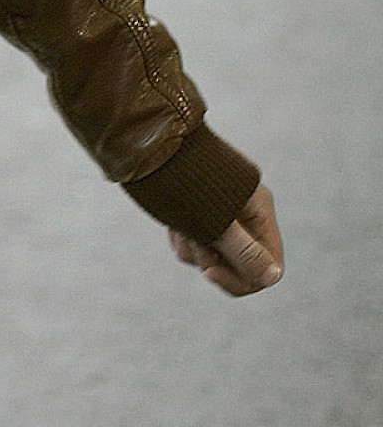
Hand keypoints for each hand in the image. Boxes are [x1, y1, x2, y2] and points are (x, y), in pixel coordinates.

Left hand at [168, 181, 282, 296]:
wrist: (152, 148)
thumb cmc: (187, 178)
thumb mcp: (218, 219)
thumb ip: (245, 251)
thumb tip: (273, 277)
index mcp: (259, 212)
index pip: (268, 264)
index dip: (243, 278)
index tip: (211, 273)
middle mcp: (243, 217)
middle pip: (239, 266)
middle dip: (211, 260)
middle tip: (192, 240)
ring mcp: (220, 219)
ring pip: (212, 258)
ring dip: (193, 248)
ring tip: (180, 225)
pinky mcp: (198, 219)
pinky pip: (194, 248)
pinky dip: (183, 241)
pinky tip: (172, 223)